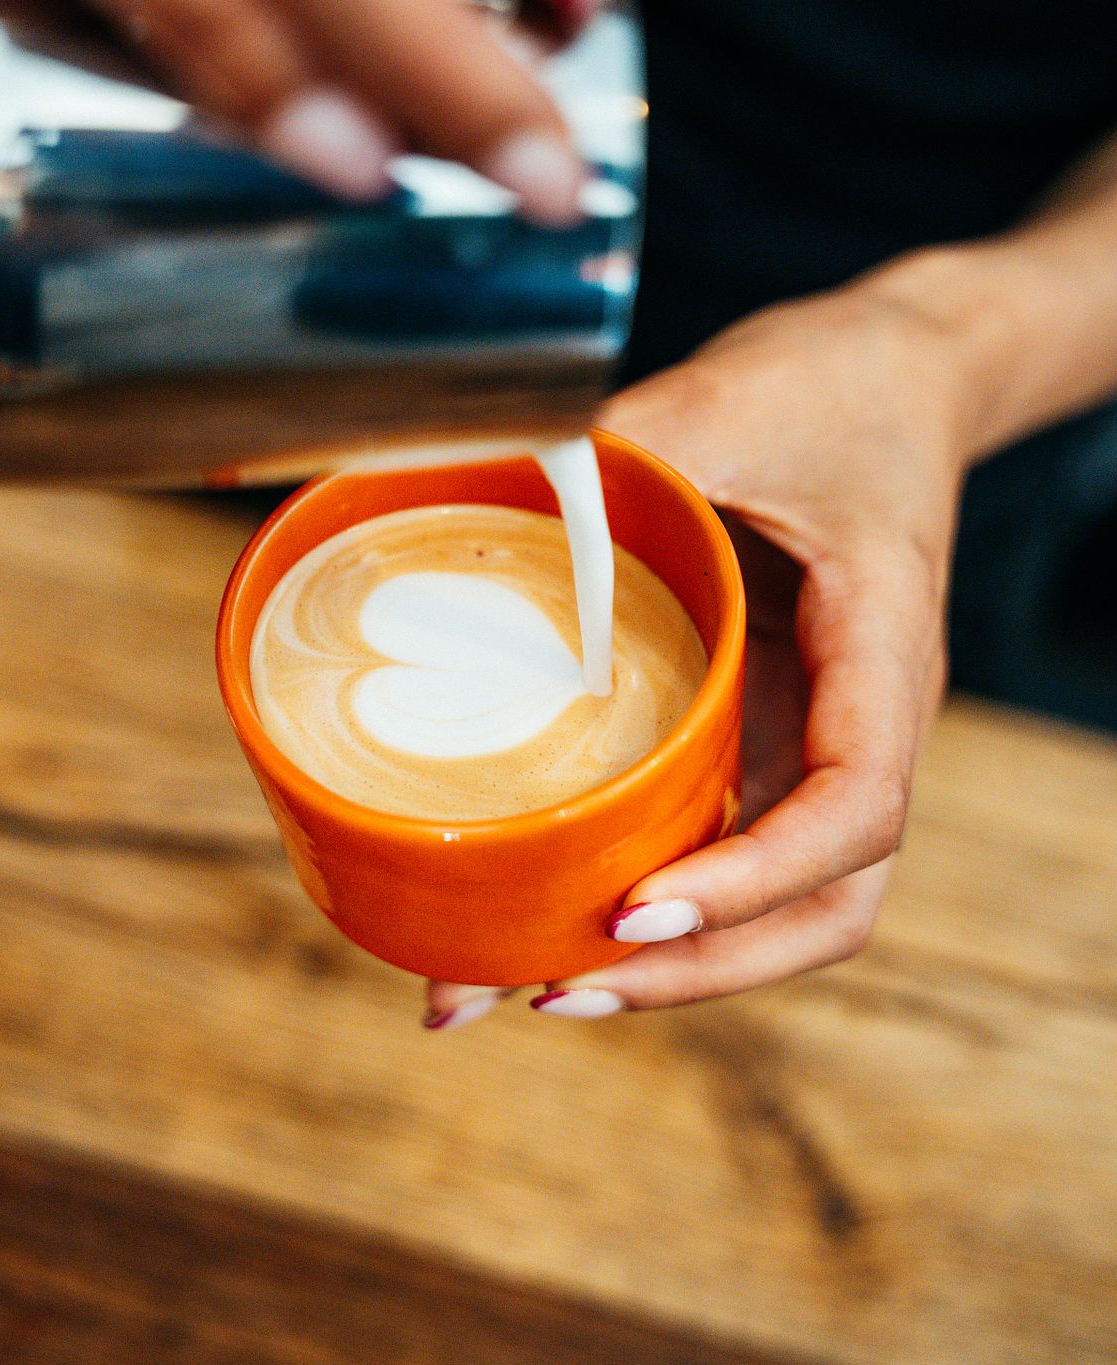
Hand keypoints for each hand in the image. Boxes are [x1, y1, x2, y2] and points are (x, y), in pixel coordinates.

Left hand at [426, 254, 976, 1026]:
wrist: (891, 375)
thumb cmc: (828, 385)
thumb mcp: (723, 398)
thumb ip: (617, 456)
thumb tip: (472, 507)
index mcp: (881, 651)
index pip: (856, 808)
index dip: (753, 879)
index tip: (637, 908)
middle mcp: (856, 721)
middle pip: (823, 905)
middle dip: (698, 970)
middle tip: (552, 989)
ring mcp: (810, 737)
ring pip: (777, 903)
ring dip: (671, 968)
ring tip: (527, 987)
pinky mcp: (762, 732)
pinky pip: (722, 842)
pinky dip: (649, 898)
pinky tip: (547, 914)